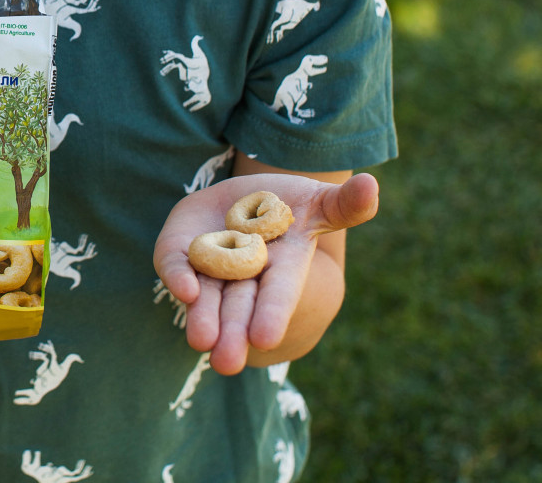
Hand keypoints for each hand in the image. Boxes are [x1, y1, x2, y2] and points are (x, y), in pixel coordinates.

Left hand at [153, 172, 377, 373]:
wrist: (242, 203)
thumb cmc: (288, 208)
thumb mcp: (318, 204)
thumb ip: (345, 205)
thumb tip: (372, 185)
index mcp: (283, 267)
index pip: (279, 292)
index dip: (272, 313)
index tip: (264, 338)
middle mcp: (245, 275)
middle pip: (239, 305)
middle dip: (233, 331)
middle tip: (226, 361)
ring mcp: (210, 266)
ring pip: (206, 297)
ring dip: (203, 318)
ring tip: (200, 341)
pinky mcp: (180, 252)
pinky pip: (173, 265)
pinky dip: (176, 276)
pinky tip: (181, 290)